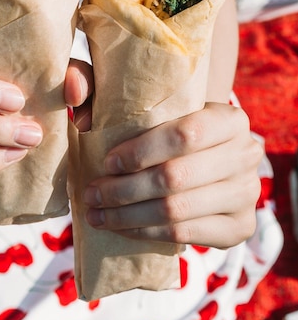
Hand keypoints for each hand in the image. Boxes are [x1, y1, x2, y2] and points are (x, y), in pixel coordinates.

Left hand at [83, 103, 262, 248]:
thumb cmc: (169, 124)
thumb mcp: (149, 100)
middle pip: (176, 178)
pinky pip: (186, 235)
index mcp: (230, 118)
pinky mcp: (240, 227)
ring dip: (128, 216)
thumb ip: (104, 85)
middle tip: (91, 195)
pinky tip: (122, 228)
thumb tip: (73, 92)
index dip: (141, 152)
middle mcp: (246, 155)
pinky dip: (147, 233)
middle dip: (124, 191)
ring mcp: (247, 194)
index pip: (185, 135)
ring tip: (96, 214)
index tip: (107, 163)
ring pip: (177, 210)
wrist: (207, 157)